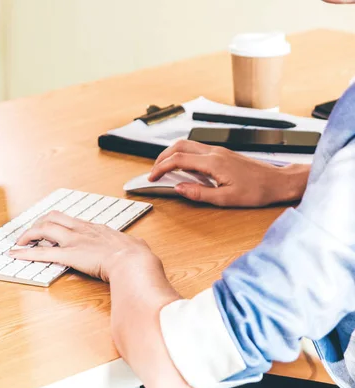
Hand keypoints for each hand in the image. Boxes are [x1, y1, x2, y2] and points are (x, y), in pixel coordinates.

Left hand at [8, 211, 163, 282]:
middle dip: (39, 224)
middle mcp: (82, 230)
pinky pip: (42, 253)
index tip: (51, 228)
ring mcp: (74, 241)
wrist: (134, 261)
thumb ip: (131, 245)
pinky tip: (15, 255)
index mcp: (96, 228)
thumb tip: (138, 247)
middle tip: (30, 234)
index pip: (70, 221)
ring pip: (44, 229)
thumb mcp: (134, 246)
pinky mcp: (69, 255)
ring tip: (19, 243)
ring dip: (28, 235)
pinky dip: (25, 253)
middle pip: (53, 218)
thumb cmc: (137, 256)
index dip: (57, 223)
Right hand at [149, 140, 309, 206]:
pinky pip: (196, 148)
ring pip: (187, 144)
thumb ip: (199, 194)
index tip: (152, 177)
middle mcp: (214, 152)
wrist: (278, 182)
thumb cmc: (258, 191)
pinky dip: (182, 155)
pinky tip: (182, 167)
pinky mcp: (222, 153)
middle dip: (162, 157)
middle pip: (179, 146)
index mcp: (213, 162)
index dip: (161, 168)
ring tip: (164, 168)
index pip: (178, 160)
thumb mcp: (226, 199)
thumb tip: (179, 189)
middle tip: (154, 171)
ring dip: (171, 154)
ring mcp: (218, 151)